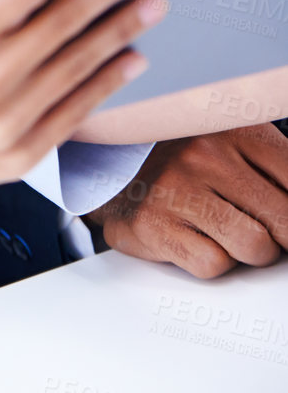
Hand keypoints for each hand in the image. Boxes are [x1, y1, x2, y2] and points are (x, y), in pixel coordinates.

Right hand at [86, 125, 287, 275]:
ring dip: (249, 251)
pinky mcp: (153, 222)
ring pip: (255, 247)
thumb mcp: (240, 151)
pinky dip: (211, 261)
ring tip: (228, 231)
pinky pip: (214, 265)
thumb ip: (280, 173)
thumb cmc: (193, 169)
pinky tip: (196, 237)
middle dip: (282, 237)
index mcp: (234, 127)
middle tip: (264, 228)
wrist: (121, 179)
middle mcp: (204, 152)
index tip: (283, 221)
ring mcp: (176, 186)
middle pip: (286, 221)